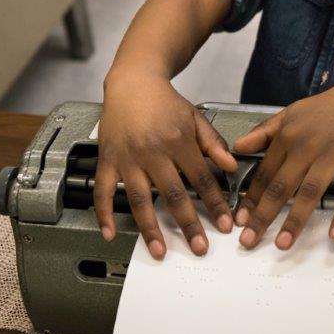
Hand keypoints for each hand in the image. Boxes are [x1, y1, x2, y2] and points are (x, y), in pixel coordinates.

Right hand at [94, 71, 237, 258]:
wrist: (132, 83)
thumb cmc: (166, 103)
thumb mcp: (196, 118)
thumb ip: (214, 144)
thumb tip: (232, 166)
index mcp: (178, 141)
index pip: (202, 178)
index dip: (215, 203)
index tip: (225, 224)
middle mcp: (152, 151)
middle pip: (172, 194)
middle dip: (188, 224)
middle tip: (199, 248)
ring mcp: (127, 158)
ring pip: (139, 199)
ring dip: (150, 228)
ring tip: (160, 251)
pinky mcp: (106, 160)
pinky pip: (102, 190)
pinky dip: (103, 214)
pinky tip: (109, 233)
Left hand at [232, 73, 333, 249]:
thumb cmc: (330, 106)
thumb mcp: (291, 113)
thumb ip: (264, 131)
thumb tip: (237, 147)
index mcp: (288, 137)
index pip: (264, 174)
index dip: (250, 199)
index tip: (240, 219)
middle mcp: (307, 148)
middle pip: (280, 187)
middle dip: (262, 216)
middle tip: (249, 240)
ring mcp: (332, 157)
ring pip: (309, 193)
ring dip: (295, 221)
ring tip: (282, 244)